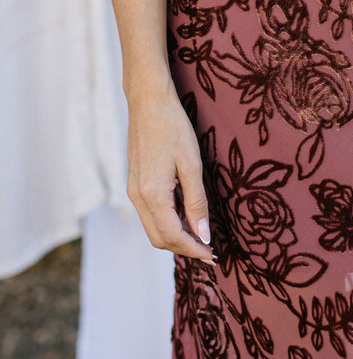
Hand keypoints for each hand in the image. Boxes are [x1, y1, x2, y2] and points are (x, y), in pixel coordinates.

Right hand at [125, 75, 213, 261]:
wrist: (148, 102)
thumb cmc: (173, 128)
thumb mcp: (192, 165)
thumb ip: (197, 202)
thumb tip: (203, 235)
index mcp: (152, 194)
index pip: (172, 236)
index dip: (193, 250)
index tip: (213, 256)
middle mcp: (137, 197)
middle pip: (159, 238)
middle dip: (185, 249)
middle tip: (211, 251)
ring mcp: (133, 191)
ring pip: (154, 228)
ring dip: (177, 237)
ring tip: (202, 237)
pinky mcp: (135, 184)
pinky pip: (151, 214)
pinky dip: (169, 223)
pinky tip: (188, 218)